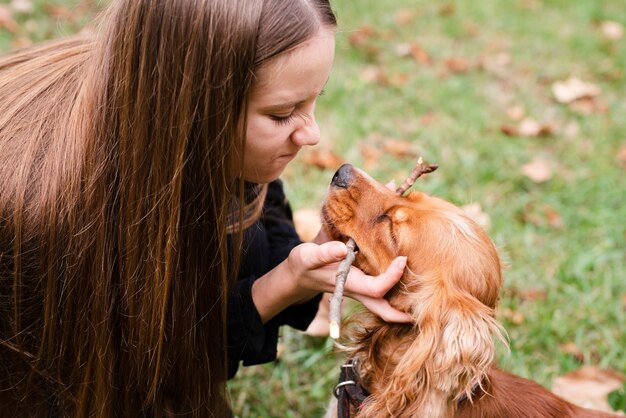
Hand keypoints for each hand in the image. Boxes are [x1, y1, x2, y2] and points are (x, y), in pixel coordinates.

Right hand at [286, 241, 411, 322]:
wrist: (298, 273)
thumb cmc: (304, 264)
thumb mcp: (308, 255)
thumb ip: (324, 253)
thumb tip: (343, 248)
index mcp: (349, 285)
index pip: (378, 288)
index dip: (393, 277)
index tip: (403, 259)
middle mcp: (358, 291)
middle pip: (386, 310)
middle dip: (406, 314)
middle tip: (428, 307)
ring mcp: (360, 291)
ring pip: (386, 304)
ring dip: (402, 302)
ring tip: (423, 290)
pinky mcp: (360, 284)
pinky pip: (382, 293)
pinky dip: (394, 289)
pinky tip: (405, 277)